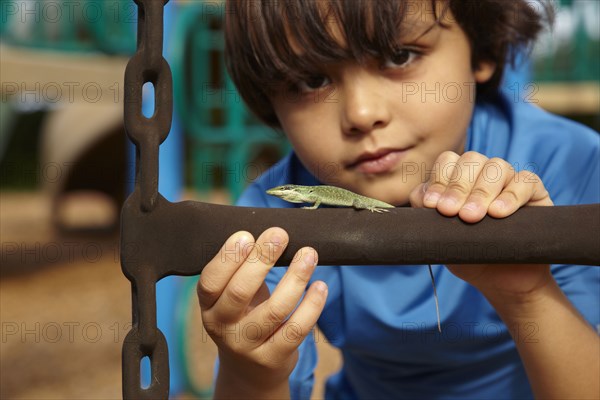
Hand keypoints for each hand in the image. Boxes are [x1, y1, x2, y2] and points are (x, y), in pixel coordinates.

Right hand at [197, 228, 326, 393]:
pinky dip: (312, 306)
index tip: (247, 234)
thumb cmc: (244, 317)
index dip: (227, 258)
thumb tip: (269, 232)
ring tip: (309, 254)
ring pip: (274, 310)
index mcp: (208, 306)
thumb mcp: (231, 297)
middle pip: (240, 292)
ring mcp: (248, 346)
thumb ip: (242, 270)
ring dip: (295, 277)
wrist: (249, 372)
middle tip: (280, 234)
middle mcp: (223, 327)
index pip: (210, 281)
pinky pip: (296, 329)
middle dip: (262, 259)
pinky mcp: (273, 358)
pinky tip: (320, 286)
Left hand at [409, 151, 553, 296]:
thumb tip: (421, 197)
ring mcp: (510, 179)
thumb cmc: (469, 253)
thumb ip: (427, 214)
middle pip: (471, 160)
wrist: (502, 280)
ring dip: (481, 191)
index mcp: (459, 177)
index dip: (439, 180)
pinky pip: (525, 181)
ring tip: (472, 217)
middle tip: (451, 213)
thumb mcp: (442, 236)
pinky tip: (498, 213)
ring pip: (496, 167)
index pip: (447, 162)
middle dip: (458, 186)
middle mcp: (483, 173)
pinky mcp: (535, 192)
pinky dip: (511, 195)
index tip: (432, 206)